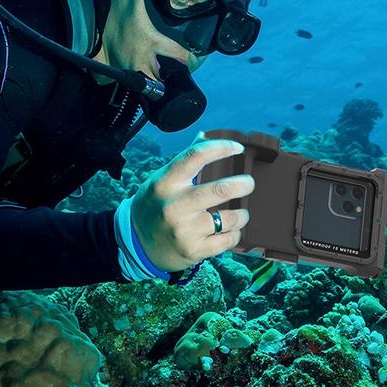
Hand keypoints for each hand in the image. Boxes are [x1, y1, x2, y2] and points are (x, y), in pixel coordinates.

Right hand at [130, 132, 254, 271]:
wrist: (138, 245)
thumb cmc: (155, 207)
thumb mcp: (161, 181)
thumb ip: (184, 162)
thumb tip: (204, 136)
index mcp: (166, 183)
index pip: (196, 156)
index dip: (221, 148)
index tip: (237, 148)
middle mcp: (174, 205)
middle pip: (220, 190)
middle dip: (243, 185)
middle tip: (249, 183)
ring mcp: (184, 230)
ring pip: (229, 218)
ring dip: (241, 215)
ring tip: (240, 214)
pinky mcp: (194, 250)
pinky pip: (228, 240)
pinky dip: (234, 234)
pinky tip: (230, 231)